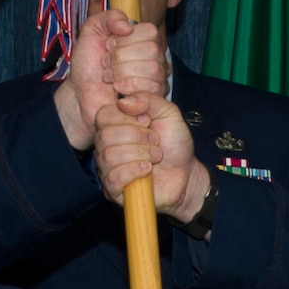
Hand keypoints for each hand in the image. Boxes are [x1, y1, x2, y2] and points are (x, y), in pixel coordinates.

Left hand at [53, 9, 167, 149]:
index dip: (124, 39)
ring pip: (152, 70)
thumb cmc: (88, 63)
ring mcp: (158, 78)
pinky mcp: (154, 99)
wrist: (80, 93)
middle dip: (120, 57)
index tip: (108, 46)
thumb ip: (109, 17)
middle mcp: (156, 57)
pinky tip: (117, 90)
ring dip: (122, 73)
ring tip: (109, 78)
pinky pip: (151, 89)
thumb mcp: (92, 30)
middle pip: (151, 50)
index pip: (150, 31)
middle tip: (106, 64)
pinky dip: (128, 88)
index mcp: (145, 39)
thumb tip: (128, 27)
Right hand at [94, 90, 205, 218]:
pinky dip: (133, 171)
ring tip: (155, 156)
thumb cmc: (174, 145)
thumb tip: (123, 101)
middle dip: (137, 137)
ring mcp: (107, 168)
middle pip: (105, 136)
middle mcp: (106, 145)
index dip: (127, 118)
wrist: (186, 174)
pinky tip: (146, 170)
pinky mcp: (113, 189)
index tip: (148, 122)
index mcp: (115, 125)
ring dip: (139, 154)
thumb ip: (148, 100)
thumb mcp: (168, 113)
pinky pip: (112, 178)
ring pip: (109, 156)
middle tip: (156, 141)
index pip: (103, 115)